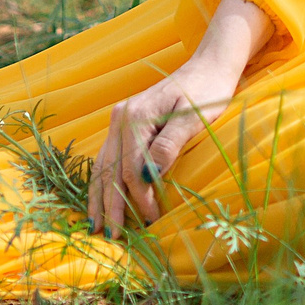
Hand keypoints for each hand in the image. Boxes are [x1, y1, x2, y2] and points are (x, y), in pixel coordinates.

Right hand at [88, 0, 268, 235]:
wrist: (209, 66)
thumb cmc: (207, 92)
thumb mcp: (193, 118)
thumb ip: (170, 145)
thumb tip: (150, 176)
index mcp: (136, 117)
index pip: (131, 169)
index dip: (139, 198)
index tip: (151, 221)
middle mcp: (121, 118)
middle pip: (110, 170)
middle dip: (110, 206)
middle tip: (112, 238)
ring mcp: (119, 119)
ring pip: (102, 165)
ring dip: (99, 197)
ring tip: (96, 226)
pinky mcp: (124, 123)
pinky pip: (106, 156)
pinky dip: (102, 180)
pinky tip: (99, 198)